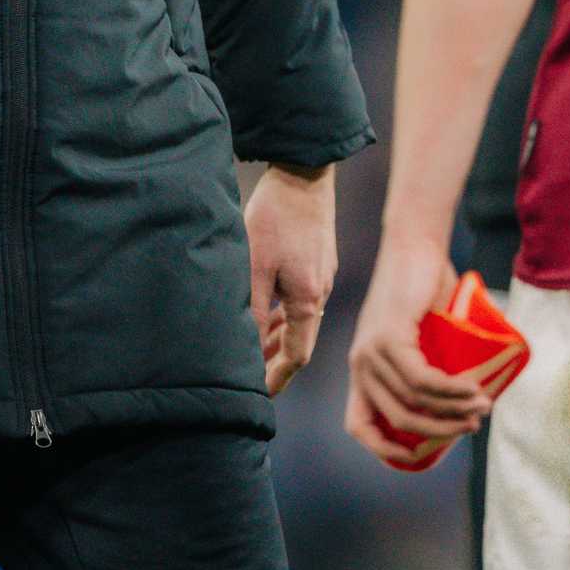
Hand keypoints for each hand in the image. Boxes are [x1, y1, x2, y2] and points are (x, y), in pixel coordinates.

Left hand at [243, 163, 336, 395]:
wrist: (304, 173)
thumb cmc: (276, 217)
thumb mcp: (255, 266)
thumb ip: (251, 309)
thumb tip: (246, 349)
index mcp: (309, 300)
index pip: (297, 356)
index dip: (276, 378)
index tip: (257, 395)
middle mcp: (321, 293)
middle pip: (301, 342)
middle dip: (276, 363)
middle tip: (250, 380)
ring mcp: (322, 277)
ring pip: (301, 322)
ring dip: (278, 339)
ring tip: (254, 353)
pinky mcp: (318, 263)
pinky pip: (302, 302)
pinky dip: (284, 317)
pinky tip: (267, 314)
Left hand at [345, 230, 490, 466]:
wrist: (416, 245)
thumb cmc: (424, 291)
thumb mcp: (424, 340)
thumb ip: (433, 369)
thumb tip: (465, 409)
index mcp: (362, 370)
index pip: (359, 426)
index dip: (385, 450)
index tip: (421, 456)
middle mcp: (359, 365)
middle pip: (399, 420)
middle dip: (440, 432)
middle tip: (474, 425)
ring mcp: (371, 351)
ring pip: (414, 402)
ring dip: (453, 412)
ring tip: (483, 407)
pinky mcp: (388, 337)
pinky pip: (422, 380)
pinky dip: (451, 391)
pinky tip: (474, 390)